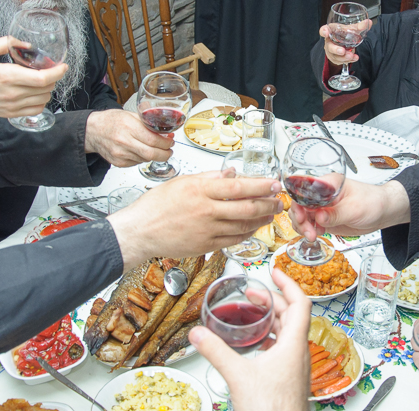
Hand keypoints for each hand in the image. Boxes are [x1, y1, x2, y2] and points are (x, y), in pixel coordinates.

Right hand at [0, 37, 67, 128]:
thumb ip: (7, 43)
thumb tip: (26, 45)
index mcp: (8, 76)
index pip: (43, 78)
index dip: (58, 72)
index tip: (63, 66)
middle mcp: (13, 93)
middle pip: (47, 89)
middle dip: (53, 78)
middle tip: (50, 69)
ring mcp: (12, 106)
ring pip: (44, 100)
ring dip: (48, 89)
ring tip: (41, 80)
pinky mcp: (10, 114)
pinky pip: (35, 110)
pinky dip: (41, 101)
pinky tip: (35, 93)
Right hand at [84, 109, 173, 166]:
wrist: (92, 131)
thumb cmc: (110, 121)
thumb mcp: (130, 115)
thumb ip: (147, 123)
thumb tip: (165, 131)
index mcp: (128, 127)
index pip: (154, 140)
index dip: (166, 143)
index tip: (170, 141)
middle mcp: (124, 142)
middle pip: (151, 154)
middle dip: (165, 154)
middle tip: (169, 150)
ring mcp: (120, 154)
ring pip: (145, 159)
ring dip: (154, 155)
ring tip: (155, 148)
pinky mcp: (118, 163)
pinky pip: (137, 163)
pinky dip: (143, 158)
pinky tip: (141, 151)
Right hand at [108, 171, 282, 267]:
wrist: (140, 232)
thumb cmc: (156, 206)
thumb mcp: (182, 182)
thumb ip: (209, 178)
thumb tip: (232, 173)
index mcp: (200, 190)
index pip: (239, 187)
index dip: (261, 186)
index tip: (274, 184)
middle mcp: (206, 211)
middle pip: (246, 208)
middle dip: (268, 204)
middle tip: (279, 201)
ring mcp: (207, 230)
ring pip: (243, 226)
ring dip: (261, 220)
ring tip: (270, 213)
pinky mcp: (206, 246)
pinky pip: (233, 240)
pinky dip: (247, 234)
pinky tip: (253, 228)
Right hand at [189, 268, 310, 410]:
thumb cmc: (271, 410)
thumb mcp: (238, 376)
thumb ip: (217, 352)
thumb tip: (198, 334)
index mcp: (294, 345)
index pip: (300, 303)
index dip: (288, 283)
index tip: (275, 271)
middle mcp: (299, 353)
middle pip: (292, 315)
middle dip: (274, 300)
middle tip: (255, 293)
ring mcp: (296, 367)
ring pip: (289, 333)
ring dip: (273, 319)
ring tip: (253, 314)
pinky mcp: (289, 379)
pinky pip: (284, 349)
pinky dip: (272, 338)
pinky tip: (257, 345)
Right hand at [289, 179, 409, 240]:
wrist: (383, 213)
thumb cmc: (373, 202)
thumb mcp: (355, 208)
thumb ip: (336, 213)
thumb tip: (319, 217)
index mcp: (328, 184)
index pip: (304, 189)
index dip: (298, 203)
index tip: (301, 216)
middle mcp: (322, 195)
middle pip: (299, 204)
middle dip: (300, 219)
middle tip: (308, 231)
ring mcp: (323, 207)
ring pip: (302, 216)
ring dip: (303, 227)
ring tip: (312, 235)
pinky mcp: (325, 218)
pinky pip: (310, 224)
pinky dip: (309, 231)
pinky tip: (316, 234)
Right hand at [319, 19, 371, 65]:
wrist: (341, 44)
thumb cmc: (343, 34)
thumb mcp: (350, 29)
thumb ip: (358, 26)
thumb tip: (368, 22)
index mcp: (331, 31)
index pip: (323, 30)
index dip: (324, 31)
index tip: (326, 32)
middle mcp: (329, 42)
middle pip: (329, 46)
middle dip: (336, 50)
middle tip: (342, 51)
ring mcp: (332, 51)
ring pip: (335, 56)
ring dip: (344, 57)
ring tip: (351, 56)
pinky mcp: (335, 58)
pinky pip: (340, 61)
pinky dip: (348, 60)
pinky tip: (354, 58)